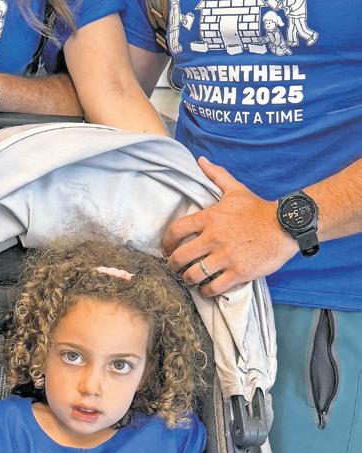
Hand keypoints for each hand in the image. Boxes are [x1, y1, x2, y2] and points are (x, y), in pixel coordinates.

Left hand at [162, 157, 295, 295]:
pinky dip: (206, 291)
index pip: (175, 231)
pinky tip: (207, 288)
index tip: (167, 250)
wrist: (285, 226)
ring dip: (189, 280)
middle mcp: (213, 238)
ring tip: (191, 280)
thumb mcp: (235, 190)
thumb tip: (201, 160)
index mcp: (209, 218)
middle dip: (173, 266)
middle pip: (179, 258)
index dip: (166, 244)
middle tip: (176, 269)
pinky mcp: (238, 273)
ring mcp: (225, 257)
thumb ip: (216, 176)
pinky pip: (213, 287)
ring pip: (193, 275)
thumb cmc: (258, 209)